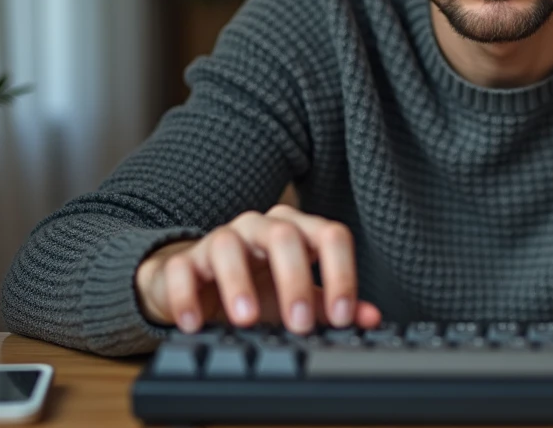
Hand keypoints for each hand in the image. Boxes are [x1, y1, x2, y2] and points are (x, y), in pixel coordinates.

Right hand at [135, 204, 382, 334]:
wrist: (200, 284)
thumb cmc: (258, 287)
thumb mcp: (297, 297)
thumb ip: (331, 303)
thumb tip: (370, 318)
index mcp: (298, 231)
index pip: (330, 235)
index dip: (341, 273)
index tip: (342, 316)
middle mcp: (261, 228)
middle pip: (283, 236)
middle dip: (294, 280)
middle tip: (300, 324)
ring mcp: (220, 239)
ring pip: (229, 244)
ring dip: (238, 283)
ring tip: (246, 320)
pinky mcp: (184, 260)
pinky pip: (183, 269)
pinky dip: (188, 296)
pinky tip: (195, 324)